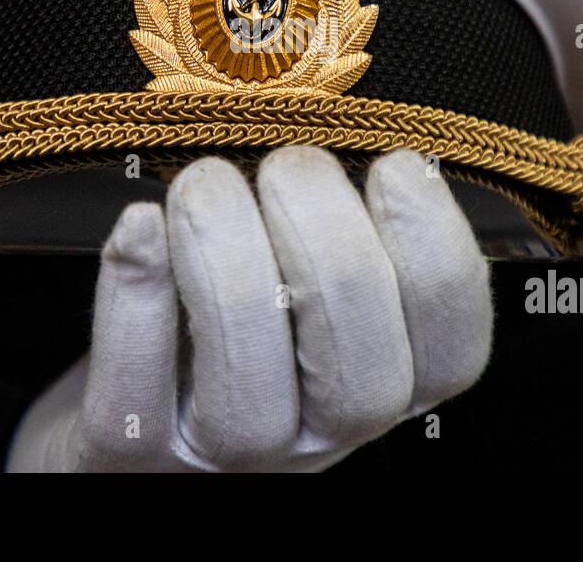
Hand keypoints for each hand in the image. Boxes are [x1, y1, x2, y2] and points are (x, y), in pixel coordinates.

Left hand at [6, 146, 492, 471]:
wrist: (129, 415)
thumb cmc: (236, 311)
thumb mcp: (307, 270)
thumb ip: (334, 216)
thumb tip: (331, 123)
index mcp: (385, 382)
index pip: (453, 352)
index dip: (435, 253)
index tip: (393, 166)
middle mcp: (319, 438)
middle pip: (360, 377)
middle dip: (327, 245)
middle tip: (288, 164)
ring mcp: (224, 459)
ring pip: (249, 392)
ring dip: (228, 261)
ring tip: (205, 180)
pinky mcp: (128, 456)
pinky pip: (135, 396)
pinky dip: (137, 298)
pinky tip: (140, 224)